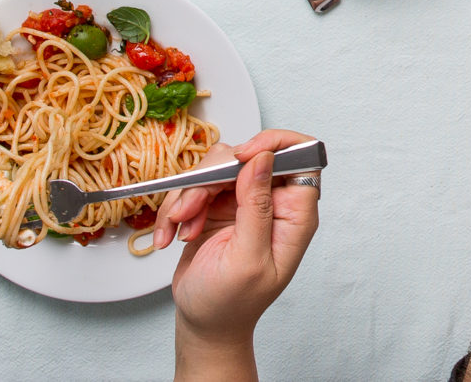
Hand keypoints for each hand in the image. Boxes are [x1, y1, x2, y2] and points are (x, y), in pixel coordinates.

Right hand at [162, 130, 319, 355]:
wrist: (204, 324)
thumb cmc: (231, 304)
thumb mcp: (247, 259)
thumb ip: (257, 208)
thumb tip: (263, 159)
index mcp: (294, 215)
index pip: (299, 156)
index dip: (272, 145)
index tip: (240, 157)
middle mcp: (272, 202)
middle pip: (245, 157)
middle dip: (210, 180)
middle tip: (190, 211)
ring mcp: (243, 201)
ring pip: (214, 168)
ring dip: (188, 197)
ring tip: (180, 231)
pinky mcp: (217, 206)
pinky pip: (193, 186)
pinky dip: (176, 208)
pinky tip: (171, 236)